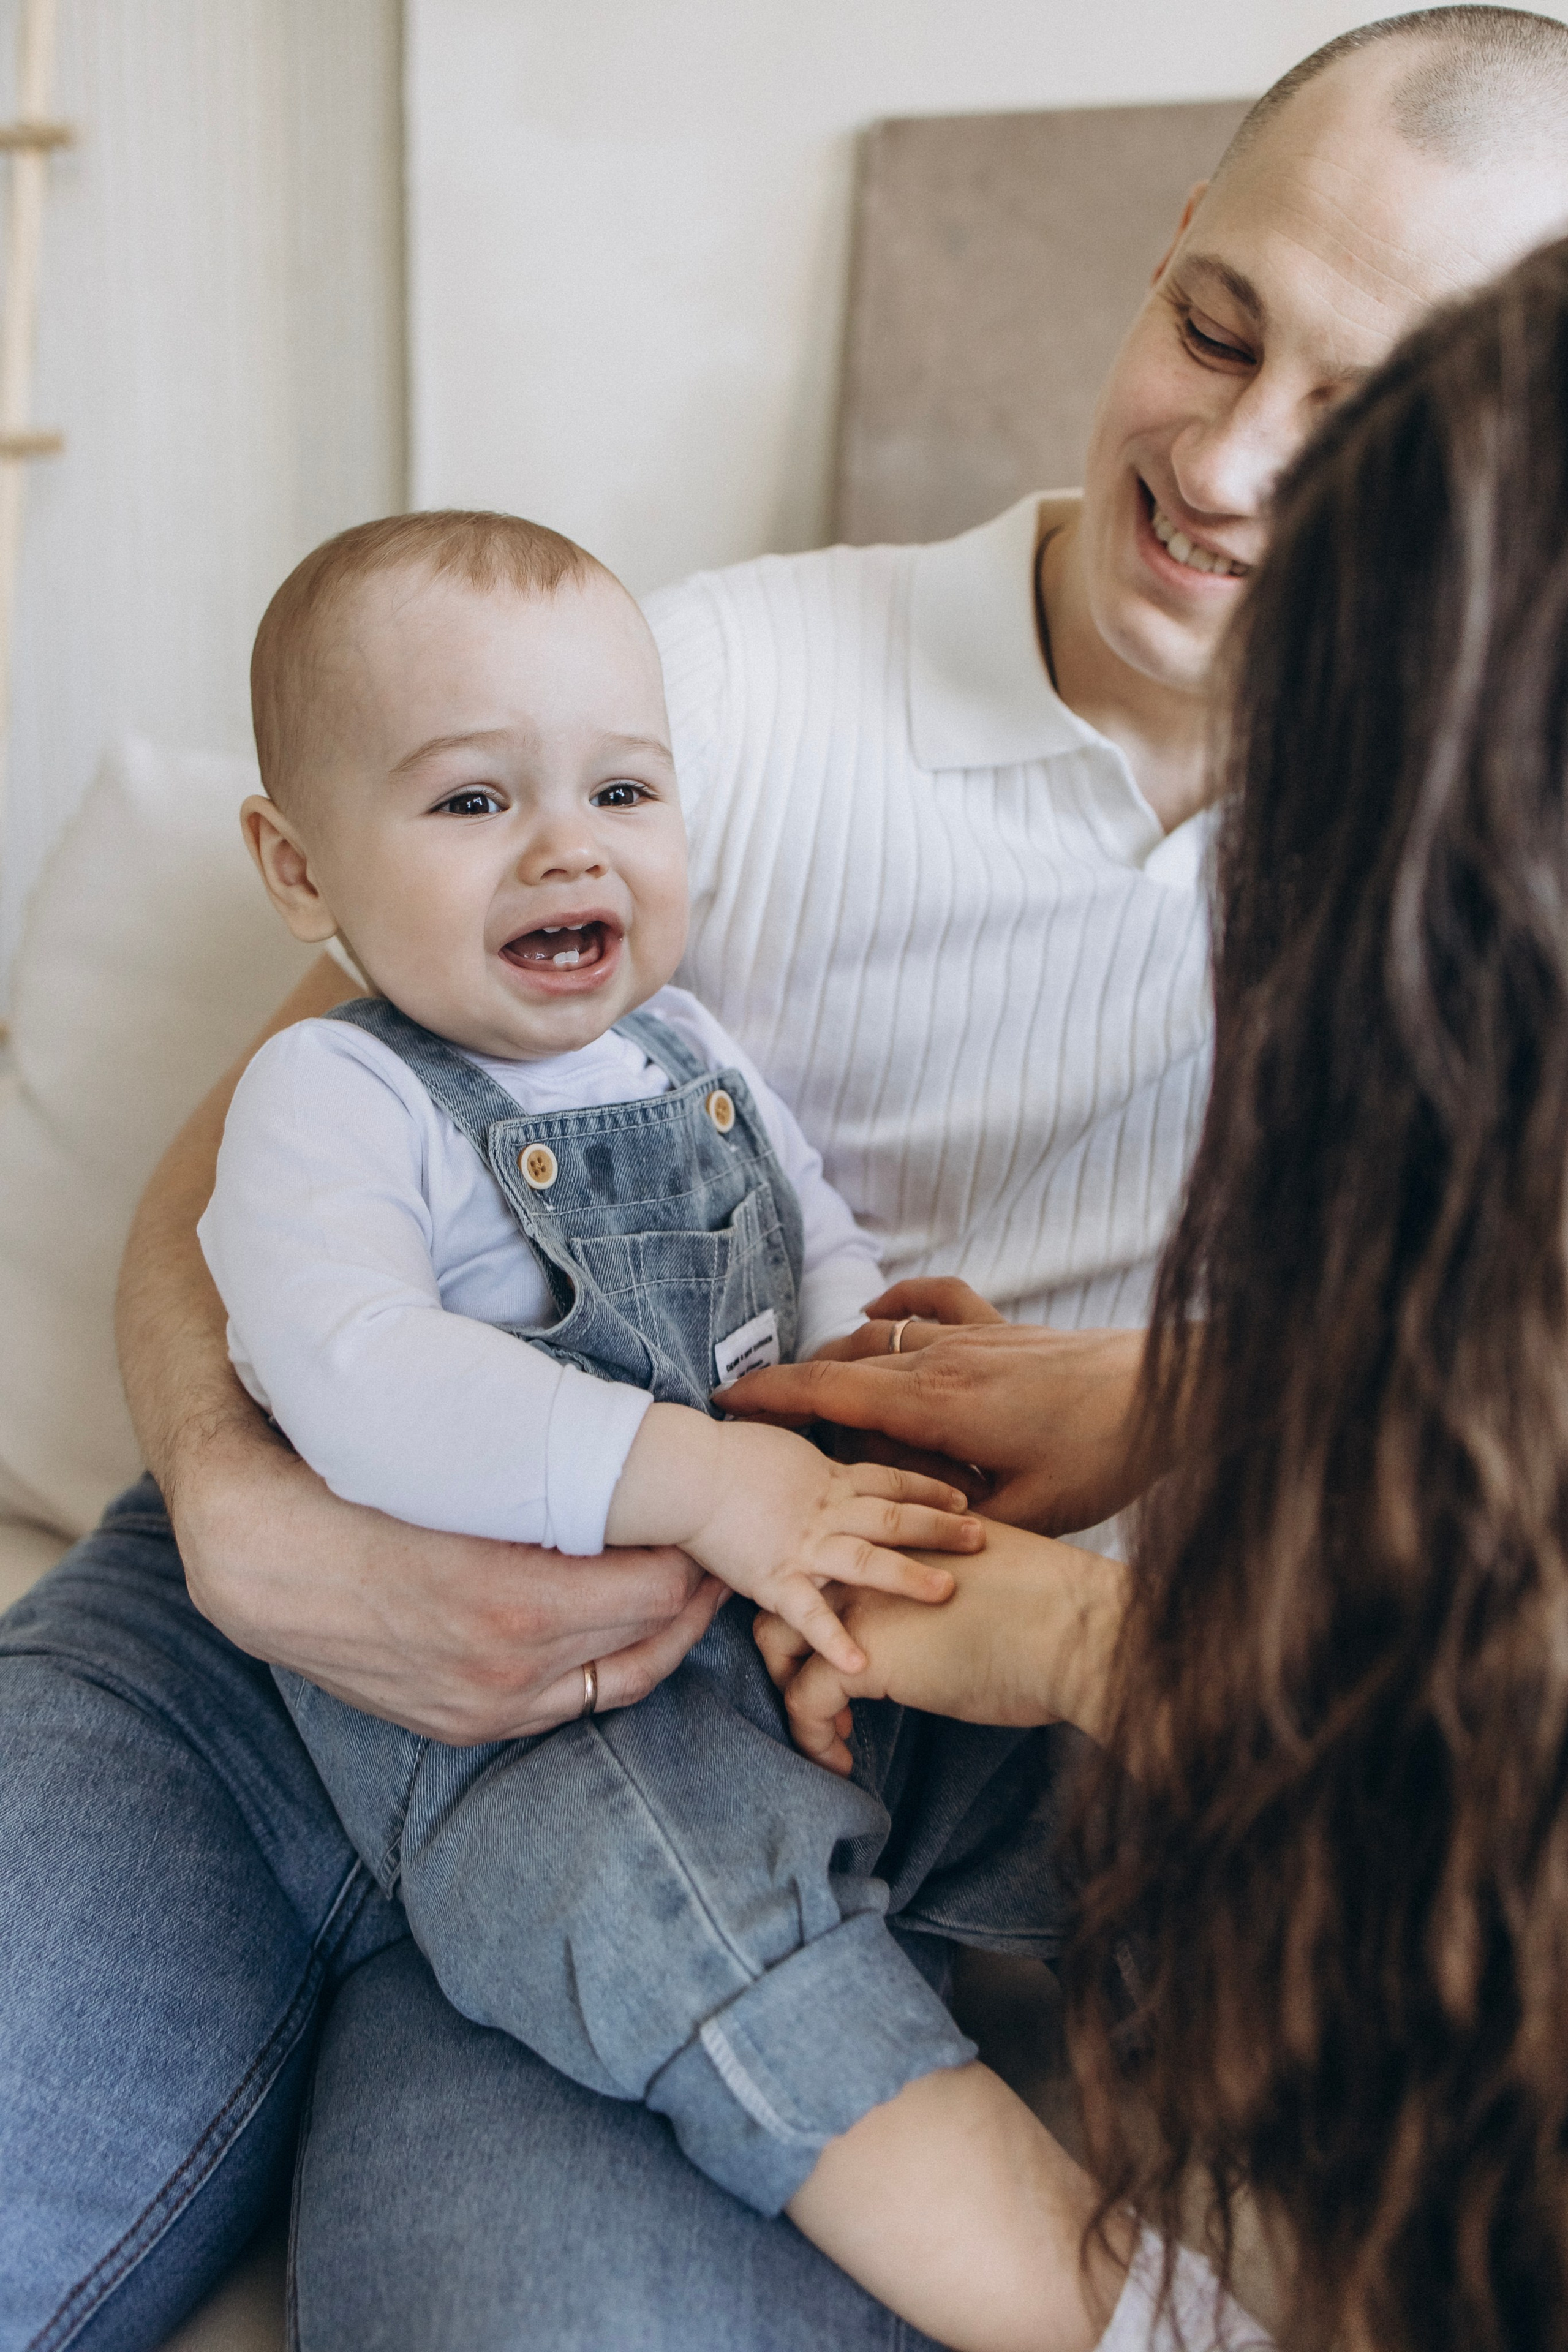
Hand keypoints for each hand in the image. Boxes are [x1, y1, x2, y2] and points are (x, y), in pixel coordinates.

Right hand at [175, 1421, 724, 1743]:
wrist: (257, 1557)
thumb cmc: (355, 1493)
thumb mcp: (459, 1479)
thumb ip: (550, 1491)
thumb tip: (636, 1475)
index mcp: (512, 1607)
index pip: (658, 1588)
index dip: (693, 1548)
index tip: (703, 1511)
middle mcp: (507, 1673)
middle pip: (650, 1633)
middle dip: (689, 1586)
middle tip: (710, 1539)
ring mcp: (486, 1709)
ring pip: (622, 1678)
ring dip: (661, 1630)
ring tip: (684, 1580)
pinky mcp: (464, 1726)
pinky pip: (570, 1703)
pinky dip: (608, 1661)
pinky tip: (619, 1620)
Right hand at [606, 1405, 984, 1674]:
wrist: (680, 1471)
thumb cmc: (722, 1454)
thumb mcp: (781, 1447)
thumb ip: (814, 1468)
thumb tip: (834, 1475)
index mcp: (829, 1477)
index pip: (893, 1479)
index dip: (932, 1489)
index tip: (966, 1499)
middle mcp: (825, 1509)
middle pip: (895, 1515)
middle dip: (941, 1528)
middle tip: (983, 1538)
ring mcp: (801, 1544)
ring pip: (866, 1558)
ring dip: (908, 1576)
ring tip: (948, 1591)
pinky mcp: (772, 1578)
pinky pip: (809, 1614)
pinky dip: (834, 1641)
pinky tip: (861, 1667)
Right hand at [720, 1280, 1154, 1536]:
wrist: (1169, 1392)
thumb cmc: (1102, 1458)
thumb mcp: (1026, 1514)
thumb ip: (956, 1525)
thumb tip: (905, 1543)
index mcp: (935, 1405)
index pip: (829, 1393)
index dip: (770, 1397)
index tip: (725, 1403)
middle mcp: (941, 1359)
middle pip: (843, 1363)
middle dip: (792, 1386)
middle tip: (753, 1415)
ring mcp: (970, 1335)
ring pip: (879, 1334)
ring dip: (839, 1356)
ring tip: (809, 1388)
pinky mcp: (1000, 1326)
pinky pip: (932, 1298)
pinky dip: (897, 1301)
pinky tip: (880, 1310)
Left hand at [753, 1521, 1126, 1773]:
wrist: (1074, 1628)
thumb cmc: (1056, 1610)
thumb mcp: (991, 1578)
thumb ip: (954, 1585)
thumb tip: (958, 1612)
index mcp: (900, 1539)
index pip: (832, 1561)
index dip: (829, 1606)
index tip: (855, 1649)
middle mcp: (868, 1563)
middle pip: (790, 1593)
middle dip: (792, 1645)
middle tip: (827, 1692)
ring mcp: (857, 1607)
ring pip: (777, 1643)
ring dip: (790, 1690)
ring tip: (827, 1733)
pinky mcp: (859, 1658)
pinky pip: (803, 1702)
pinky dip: (813, 1739)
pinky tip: (841, 1762)